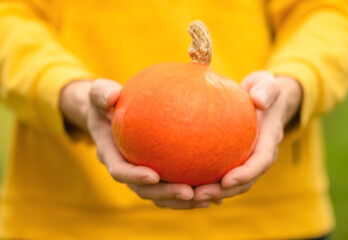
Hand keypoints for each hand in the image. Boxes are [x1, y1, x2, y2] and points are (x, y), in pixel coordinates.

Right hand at [60, 79, 211, 208]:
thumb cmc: (106, 102)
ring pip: (160, 195)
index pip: (120, 171)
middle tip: (188, 192)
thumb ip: (102, 93)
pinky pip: (171, 185)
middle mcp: (126, 169)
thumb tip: (112, 95)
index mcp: (111, 154)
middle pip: (144, 190)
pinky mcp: (154, 173)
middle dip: (165, 195)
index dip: (134, 177)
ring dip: (181, 200)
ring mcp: (140, 174)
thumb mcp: (99, 93)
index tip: (153, 176)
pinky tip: (214, 191)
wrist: (108, 116)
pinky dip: (190, 192)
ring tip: (207, 198)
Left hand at [193, 71, 302, 201]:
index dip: (245, 174)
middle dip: (223, 191)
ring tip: (189, 195)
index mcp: (268, 141)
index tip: (226, 180)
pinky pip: (221, 175)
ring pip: (231, 183)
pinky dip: (207, 183)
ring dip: (212, 192)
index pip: (260, 162)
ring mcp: (247, 160)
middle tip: (199, 195)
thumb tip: (259, 99)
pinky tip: (187, 187)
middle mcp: (258, 156)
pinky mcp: (234, 160)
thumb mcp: (267, 85)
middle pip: (244, 181)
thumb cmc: (263, 91)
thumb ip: (266, 90)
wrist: (264, 101)